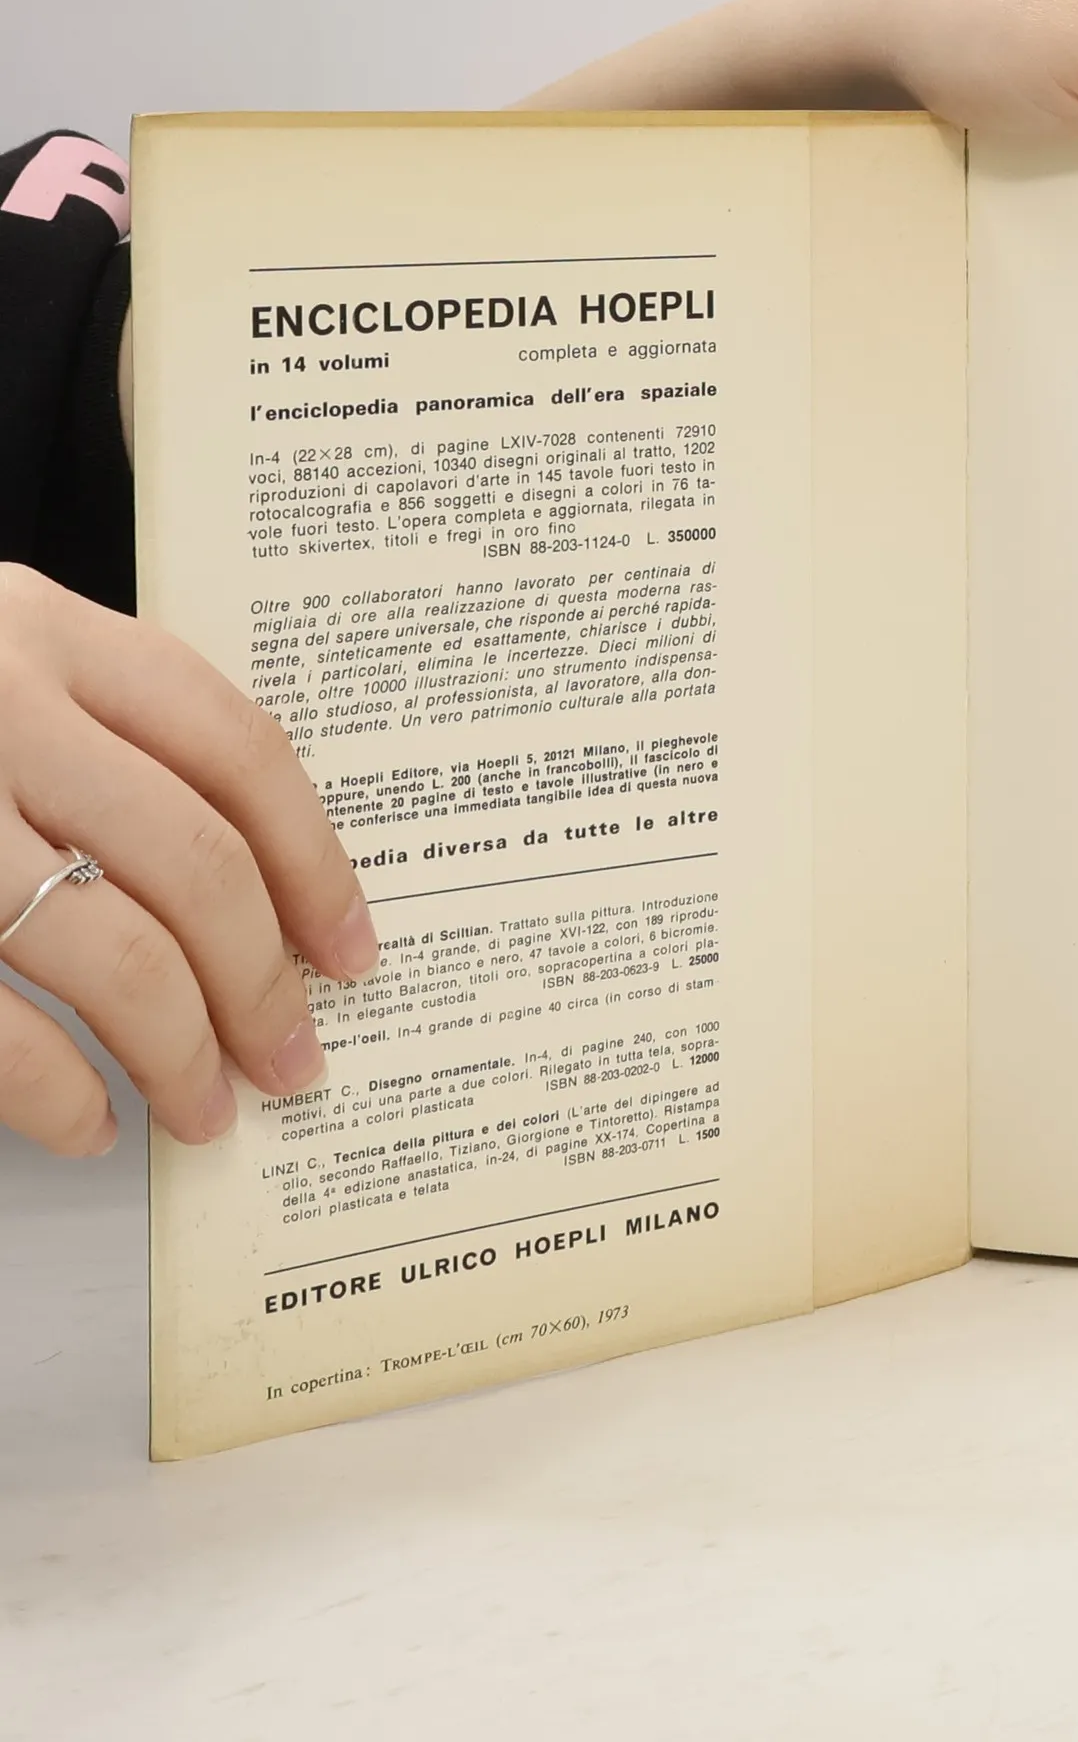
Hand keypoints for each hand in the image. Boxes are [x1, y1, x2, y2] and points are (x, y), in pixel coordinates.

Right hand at [0, 567, 377, 1155]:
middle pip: (195, 863)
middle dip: (262, 984)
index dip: (319, 864)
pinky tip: (86, 1126)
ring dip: (180, 1052)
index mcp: (45, 630)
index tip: (353, 953)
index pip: (239, 750)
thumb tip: (257, 897)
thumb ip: (97, 731)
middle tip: (294, 1062)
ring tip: (205, 1110)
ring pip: (110, 950)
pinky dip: (54, 1092)